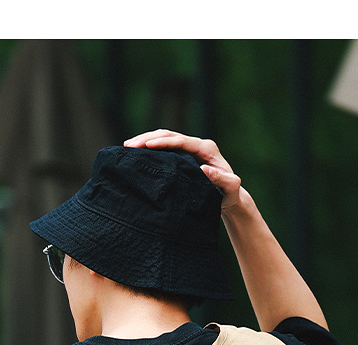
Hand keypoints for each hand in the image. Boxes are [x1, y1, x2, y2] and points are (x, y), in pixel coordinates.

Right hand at [124, 129, 242, 210]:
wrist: (230, 196)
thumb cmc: (230, 194)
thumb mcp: (230, 188)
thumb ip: (222, 179)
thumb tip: (204, 169)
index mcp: (207, 148)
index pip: (181, 141)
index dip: (164, 142)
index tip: (147, 146)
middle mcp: (198, 145)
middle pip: (169, 135)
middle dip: (148, 138)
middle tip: (129, 145)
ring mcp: (189, 149)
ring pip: (165, 138)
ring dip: (146, 140)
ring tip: (127, 146)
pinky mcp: (183, 156)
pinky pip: (164, 148)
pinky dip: (150, 148)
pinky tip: (136, 153)